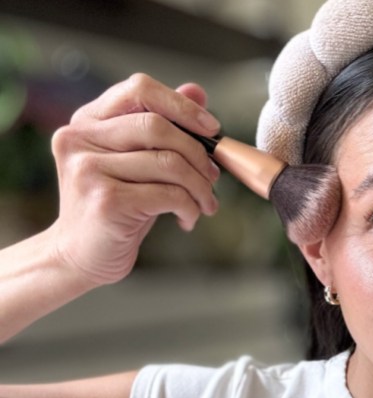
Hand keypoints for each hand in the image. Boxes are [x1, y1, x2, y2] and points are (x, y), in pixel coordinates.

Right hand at [49, 73, 221, 286]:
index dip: (182, 106)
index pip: (139, 89)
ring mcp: (88, 169)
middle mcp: (80, 139)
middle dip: (198, 154)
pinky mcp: (105, 200)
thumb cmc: (117, 205)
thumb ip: (163, 124)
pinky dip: (190, 207)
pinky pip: (168, 194)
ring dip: (200, 187)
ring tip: (205, 203)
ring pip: (169, 163)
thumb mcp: (139, 161)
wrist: (81, 254)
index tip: (211, 128)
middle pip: (158, 126)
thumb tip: (197, 91)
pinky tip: (187, 219)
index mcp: (88, 121)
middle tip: (212, 177)